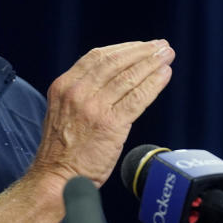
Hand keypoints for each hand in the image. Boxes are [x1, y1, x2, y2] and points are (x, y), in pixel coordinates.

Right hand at [29, 40, 174, 187]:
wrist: (56, 177)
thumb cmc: (61, 150)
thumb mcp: (62, 111)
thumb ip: (81, 94)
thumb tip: (111, 80)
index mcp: (63, 86)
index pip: (97, 57)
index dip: (123, 48)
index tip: (140, 46)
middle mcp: (77, 92)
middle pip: (115, 62)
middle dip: (142, 51)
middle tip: (161, 46)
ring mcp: (93, 108)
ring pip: (128, 77)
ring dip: (152, 64)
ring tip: (167, 56)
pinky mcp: (110, 124)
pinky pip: (137, 98)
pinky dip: (154, 84)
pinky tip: (164, 76)